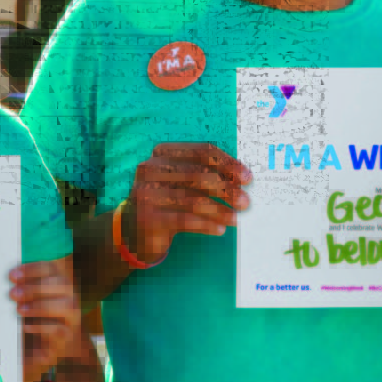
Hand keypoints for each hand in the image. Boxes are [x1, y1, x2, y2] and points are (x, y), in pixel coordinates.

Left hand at [10, 258, 80, 381]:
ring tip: (18, 310)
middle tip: (12, 294)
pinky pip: (60, 331)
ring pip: (68, 306)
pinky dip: (42, 327)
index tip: (12, 275)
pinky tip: (25, 327)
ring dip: (41, 306)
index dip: (32, 269)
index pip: (51, 269)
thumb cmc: (26, 322)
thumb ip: (16, 290)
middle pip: (64, 284)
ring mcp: (71, 319)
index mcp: (57, 285)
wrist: (35, 353)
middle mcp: (69, 298)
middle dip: (36, 287)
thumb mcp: (21, 304)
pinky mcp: (66, 339)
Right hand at [124, 142, 251, 265]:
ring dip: (220, 210)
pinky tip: (220, 229)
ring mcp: (146, 193)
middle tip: (245, 202)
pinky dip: (206, 225)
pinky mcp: (147, 217)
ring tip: (236, 219)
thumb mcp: (181, 181)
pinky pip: (184, 220)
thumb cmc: (167, 200)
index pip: (202, 152)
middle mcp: (151, 168)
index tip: (247, 178)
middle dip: (226, 188)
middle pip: (199, 175)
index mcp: (163, 152)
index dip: (228, 164)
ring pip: (193, 200)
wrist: (134, 229)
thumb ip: (206, 174)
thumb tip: (243, 179)